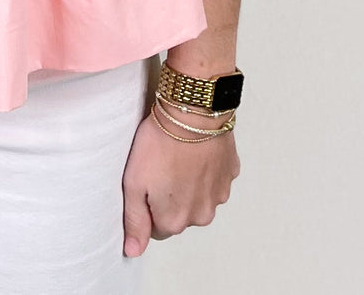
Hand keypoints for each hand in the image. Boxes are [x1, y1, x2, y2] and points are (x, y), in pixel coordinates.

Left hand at [121, 100, 240, 256]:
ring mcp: (218, 196)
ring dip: (189, 184)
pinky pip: (214, 179)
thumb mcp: (134, 182)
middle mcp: (200, 216)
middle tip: (160, 166)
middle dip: (169, 196)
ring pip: (198, 198)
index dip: (148, 203)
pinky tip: (194, 151)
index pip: (156, 227)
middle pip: (179, 214)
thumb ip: (134, 221)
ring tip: (177, 156)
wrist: (192, 113)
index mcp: (174, 221)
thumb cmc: (160, 143)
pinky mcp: (230, 174)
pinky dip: (205, 169)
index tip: (146, 181)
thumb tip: (133, 250)